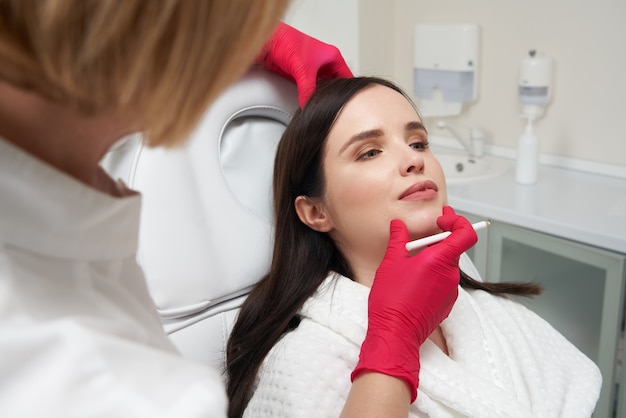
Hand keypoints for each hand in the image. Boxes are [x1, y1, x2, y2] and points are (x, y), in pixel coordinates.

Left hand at [257, 22, 352, 106]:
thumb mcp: (303, 69)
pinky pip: (309, 91)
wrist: (267, 42)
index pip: (347, 78)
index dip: (348, 92)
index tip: (347, 105)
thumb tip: (309, 105)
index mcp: (332, 57)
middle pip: (335, 86)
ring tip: (320, 107)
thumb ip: (308, 90)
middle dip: (333, 97)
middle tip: (331, 109)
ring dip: (320, 98)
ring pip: (322, 90)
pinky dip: (310, 98)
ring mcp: (313, 71)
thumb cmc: (287, 42)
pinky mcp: (301, 77)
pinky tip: (308, 104)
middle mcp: (324, 64)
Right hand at [351, 206, 476, 401]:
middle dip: (440, 239)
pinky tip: (414, 280)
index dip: (458, 222)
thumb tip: (398, 225)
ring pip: (448, 265)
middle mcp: (451, 274)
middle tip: (423, 235)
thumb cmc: (392, 299)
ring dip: (435, 258)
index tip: (442, 220)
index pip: (466, 233)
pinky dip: (434, 274)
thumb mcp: (391, 263)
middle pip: (455, 248)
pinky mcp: (447, 303)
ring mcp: (451, 291)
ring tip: (412, 261)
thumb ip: (398, 239)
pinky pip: (444, 281)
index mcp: (440, 260)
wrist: (396, 334)